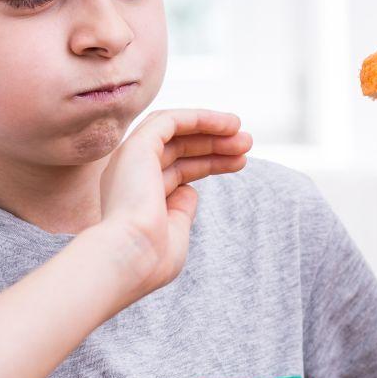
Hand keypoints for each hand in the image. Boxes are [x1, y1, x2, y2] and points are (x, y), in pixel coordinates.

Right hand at [98, 109, 250, 297]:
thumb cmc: (152, 259)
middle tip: (247, 144)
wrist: (131, 258)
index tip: (240, 161)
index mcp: (136, 198)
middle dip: (215, 145)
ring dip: (210, 129)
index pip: (176, 169)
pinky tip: (228, 124)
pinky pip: (170, 120)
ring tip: (244, 135)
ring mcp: (130, 159)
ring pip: (173, 131)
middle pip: (178, 149)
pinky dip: (200, 118)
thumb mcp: (175, 234)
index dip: (209, 162)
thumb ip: (181, 210)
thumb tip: (191, 190)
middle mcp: (129, 175)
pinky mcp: (136, 146)